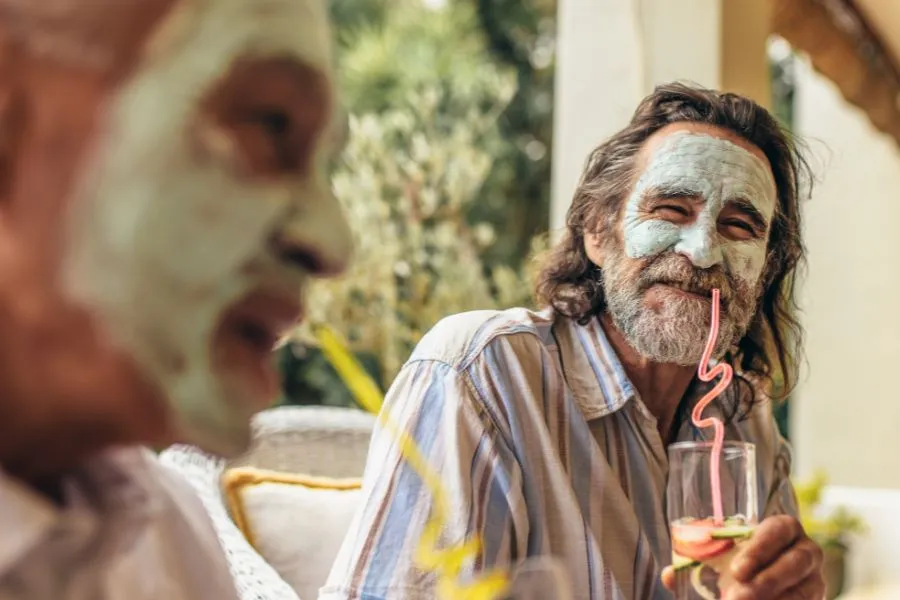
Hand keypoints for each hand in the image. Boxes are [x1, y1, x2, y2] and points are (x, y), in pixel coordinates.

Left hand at [661, 515, 824, 598]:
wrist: (769, 580)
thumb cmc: (743, 561)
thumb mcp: (723, 556)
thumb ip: (698, 561)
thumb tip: (669, 575)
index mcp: (784, 529)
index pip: (779, 530)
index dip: (760, 549)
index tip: (736, 571)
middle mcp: (806, 551)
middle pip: (794, 563)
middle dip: (765, 582)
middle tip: (735, 598)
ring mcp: (816, 580)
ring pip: (803, 592)